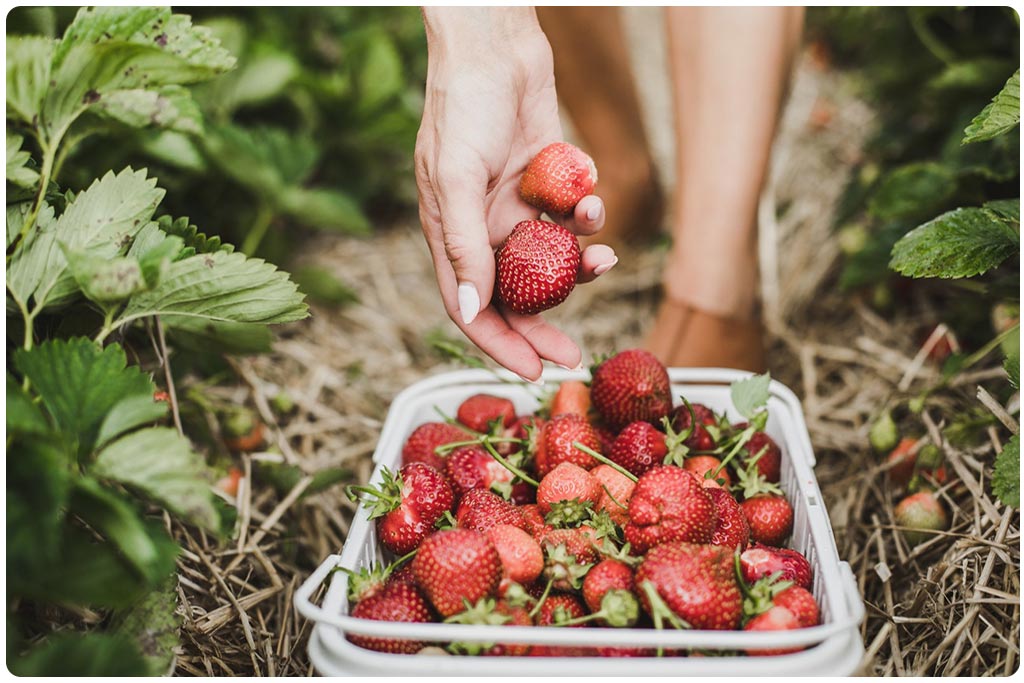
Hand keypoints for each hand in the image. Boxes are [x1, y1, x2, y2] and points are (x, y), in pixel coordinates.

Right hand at [415, 8, 616, 381]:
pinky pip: (571, 213)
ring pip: (551, 258)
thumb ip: (464, 244)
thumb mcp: (456, 177)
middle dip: (544, 326)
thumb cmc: (463, 106)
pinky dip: (586, 213)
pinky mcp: (547, 181)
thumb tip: (472, 310)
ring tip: (605, 260)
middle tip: (574, 355)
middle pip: (514, 295)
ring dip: (579, 266)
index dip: (499, 343)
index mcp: (451, 233)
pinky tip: (591, 197)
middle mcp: (483, 227)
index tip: (532, 372)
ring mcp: (516, 205)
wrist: (495, 45)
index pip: (472, 307)